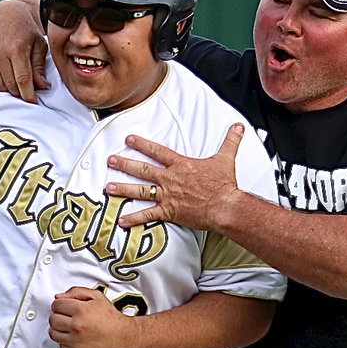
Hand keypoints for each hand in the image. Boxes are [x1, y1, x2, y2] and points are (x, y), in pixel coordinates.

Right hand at [0, 0, 49, 102]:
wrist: (6, 13)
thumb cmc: (26, 30)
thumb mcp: (39, 45)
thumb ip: (39, 67)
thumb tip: (42, 87)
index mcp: (17, 48)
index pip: (22, 81)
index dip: (28, 95)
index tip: (33, 101)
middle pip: (10, 85)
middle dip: (19, 92)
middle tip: (26, 89)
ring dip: (7, 88)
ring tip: (14, 82)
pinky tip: (2, 77)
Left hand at [48, 287, 137, 347]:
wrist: (124, 337)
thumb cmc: (112, 319)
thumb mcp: (97, 297)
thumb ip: (77, 292)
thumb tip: (59, 296)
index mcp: (81, 311)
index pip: (56, 305)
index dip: (61, 304)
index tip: (65, 307)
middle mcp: (77, 327)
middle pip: (53, 319)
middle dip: (59, 316)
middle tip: (69, 317)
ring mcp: (75, 342)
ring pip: (53, 334)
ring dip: (60, 329)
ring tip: (71, 328)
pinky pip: (62, 347)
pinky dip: (67, 342)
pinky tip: (76, 338)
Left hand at [106, 123, 244, 231]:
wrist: (225, 206)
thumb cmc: (225, 185)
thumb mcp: (226, 159)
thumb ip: (230, 141)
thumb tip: (238, 127)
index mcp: (181, 165)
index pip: (157, 151)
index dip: (142, 144)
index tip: (128, 139)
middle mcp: (171, 179)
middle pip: (143, 169)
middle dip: (124, 164)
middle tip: (110, 161)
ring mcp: (168, 196)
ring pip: (141, 191)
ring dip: (123, 189)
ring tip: (108, 188)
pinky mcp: (169, 212)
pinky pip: (148, 216)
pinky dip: (134, 219)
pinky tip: (121, 220)